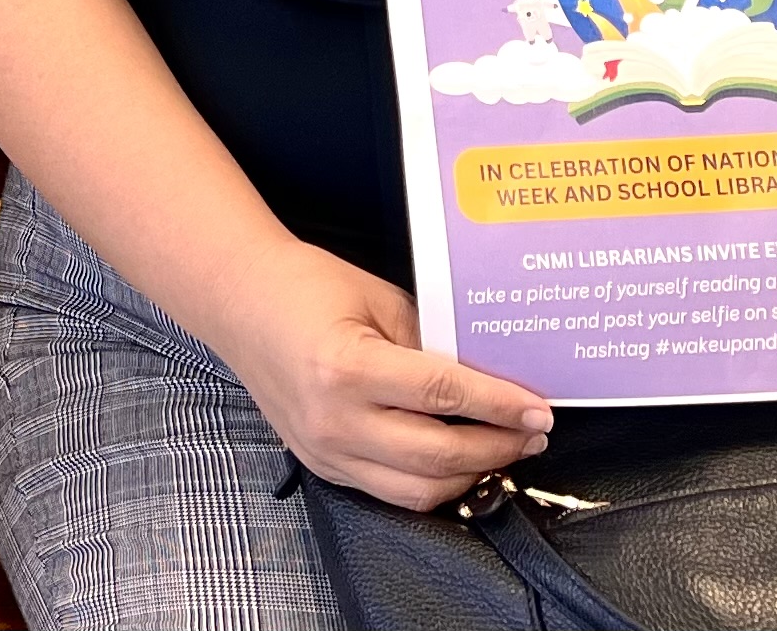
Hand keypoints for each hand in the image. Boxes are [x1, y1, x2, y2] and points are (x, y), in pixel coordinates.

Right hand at [212, 240, 550, 512]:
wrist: (238, 302)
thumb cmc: (306, 285)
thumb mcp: (377, 297)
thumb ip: (428, 340)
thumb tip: (484, 375)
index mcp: (347, 368)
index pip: (442, 395)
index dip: (498, 405)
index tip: (537, 409)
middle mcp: (335, 421)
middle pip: (437, 455)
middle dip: (497, 447)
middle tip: (533, 433)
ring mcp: (326, 451)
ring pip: (418, 490)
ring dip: (471, 475)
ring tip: (503, 449)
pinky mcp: (323, 465)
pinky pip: (390, 492)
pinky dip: (433, 483)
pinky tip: (460, 461)